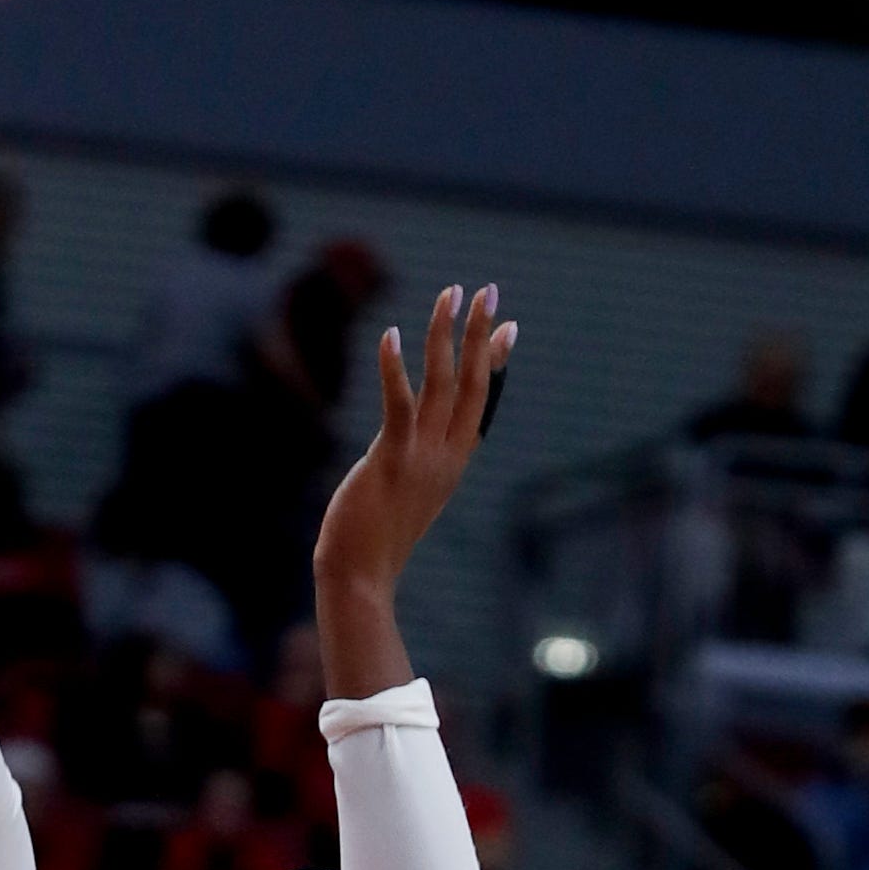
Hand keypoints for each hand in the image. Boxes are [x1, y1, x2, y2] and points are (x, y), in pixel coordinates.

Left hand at [313, 283, 514, 699]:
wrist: (360, 577)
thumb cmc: (373, 538)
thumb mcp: (405, 493)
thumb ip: (414, 461)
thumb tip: (405, 440)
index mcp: (453, 462)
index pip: (482, 402)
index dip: (495, 361)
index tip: (508, 326)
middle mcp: (446, 457)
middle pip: (474, 384)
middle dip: (482, 335)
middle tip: (489, 291)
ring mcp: (422, 459)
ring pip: (443, 385)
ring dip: (447, 336)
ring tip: (451, 295)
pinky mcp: (390, 461)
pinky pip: (399, 406)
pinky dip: (396, 369)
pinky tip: (391, 335)